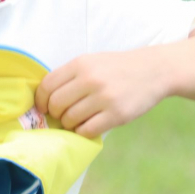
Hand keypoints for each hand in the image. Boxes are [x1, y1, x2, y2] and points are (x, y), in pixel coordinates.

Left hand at [34, 49, 172, 138]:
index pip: (47, 85)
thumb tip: (45, 99)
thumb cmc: (117, 67)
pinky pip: (87, 130)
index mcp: (80, 64)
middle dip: (55, 114)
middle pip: (56, 105)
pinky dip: (83, 132)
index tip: (43, 107)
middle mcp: (90, 79)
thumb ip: (69, 76)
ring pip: (70, 119)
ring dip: (69, 124)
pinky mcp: (117, 115)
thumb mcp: (91, 62)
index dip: (40, 100)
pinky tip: (88, 126)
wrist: (154, 70)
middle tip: (62, 115)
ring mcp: (104, 98)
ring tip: (77, 120)